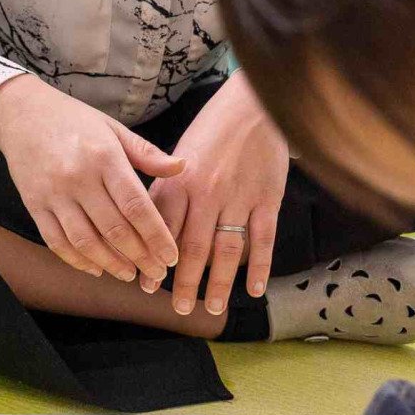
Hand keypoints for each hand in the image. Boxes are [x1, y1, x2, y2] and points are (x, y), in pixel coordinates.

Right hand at [0, 74, 184, 281]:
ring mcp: (54, 193)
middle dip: (141, 257)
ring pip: (85, 241)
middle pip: (114, 229)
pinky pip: (56, 241)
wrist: (21, 114)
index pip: (136, 205)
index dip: (157, 236)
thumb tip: (182, 167)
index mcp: (104, 156)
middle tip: (158, 274)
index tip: (171, 256)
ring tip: (130, 275)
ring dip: (111, 264)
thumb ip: (146, 152)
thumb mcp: (112, 128)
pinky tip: (96, 268)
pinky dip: (77, 260)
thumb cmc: (72, 120)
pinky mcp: (34, 205)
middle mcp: (78, 177)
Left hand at [147, 72, 288, 314]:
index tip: (147, 285)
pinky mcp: (267, 198)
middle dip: (184, 283)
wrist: (252, 106)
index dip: (153, 260)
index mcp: (179, 182)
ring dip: (217, 283)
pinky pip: (262, 239)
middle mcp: (205, 193)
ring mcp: (237, 197)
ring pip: (225, 250)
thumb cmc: (212, 130)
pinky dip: (259, 267)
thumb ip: (166, 189)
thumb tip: (150, 224)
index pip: (162, 230)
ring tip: (211, 308)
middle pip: (191, 248)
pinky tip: (253, 289)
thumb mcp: (179, 155)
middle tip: (179, 309)